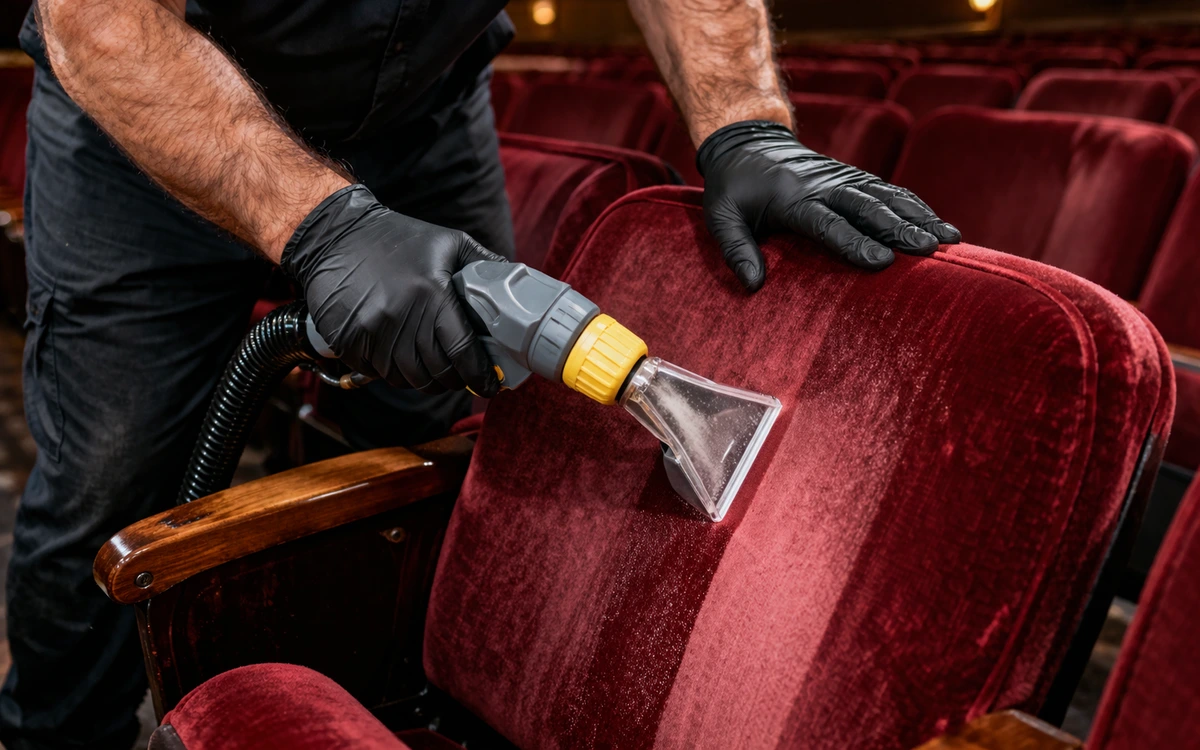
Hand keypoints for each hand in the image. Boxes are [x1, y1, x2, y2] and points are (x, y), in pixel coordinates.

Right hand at [282, 185, 506, 395]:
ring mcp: (372, 333)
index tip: (490, 383)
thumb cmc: (398, 237)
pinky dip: (393, 370)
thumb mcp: (449, 242)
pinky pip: (378, 373)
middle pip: (437, 373)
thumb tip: (515, 285)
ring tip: (432, 365)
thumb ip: (485, 264)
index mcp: (432, 295)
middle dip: (455, 379)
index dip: (480, 375)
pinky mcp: (348, 341)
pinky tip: (400, 354)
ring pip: (408, 379)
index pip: (463, 353)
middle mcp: (401, 319)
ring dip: (425, 378)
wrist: (335, 233)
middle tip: (462, 374)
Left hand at [696, 120, 960, 290]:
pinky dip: (917, 207)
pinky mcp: (855, 178)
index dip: (855, 241)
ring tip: (949, 239)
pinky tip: (941, 225)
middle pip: (868, 207)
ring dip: (919, 217)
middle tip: (931, 250)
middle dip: (901, 228)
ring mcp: (844, 179)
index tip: (881, 260)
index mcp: (793, 198)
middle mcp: (825, 186)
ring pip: (887, 197)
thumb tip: (753, 285)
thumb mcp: (720, 217)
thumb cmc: (734, 188)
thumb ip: (736, 250)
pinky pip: (891, 191)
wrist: (748, 143)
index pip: (828, 222)